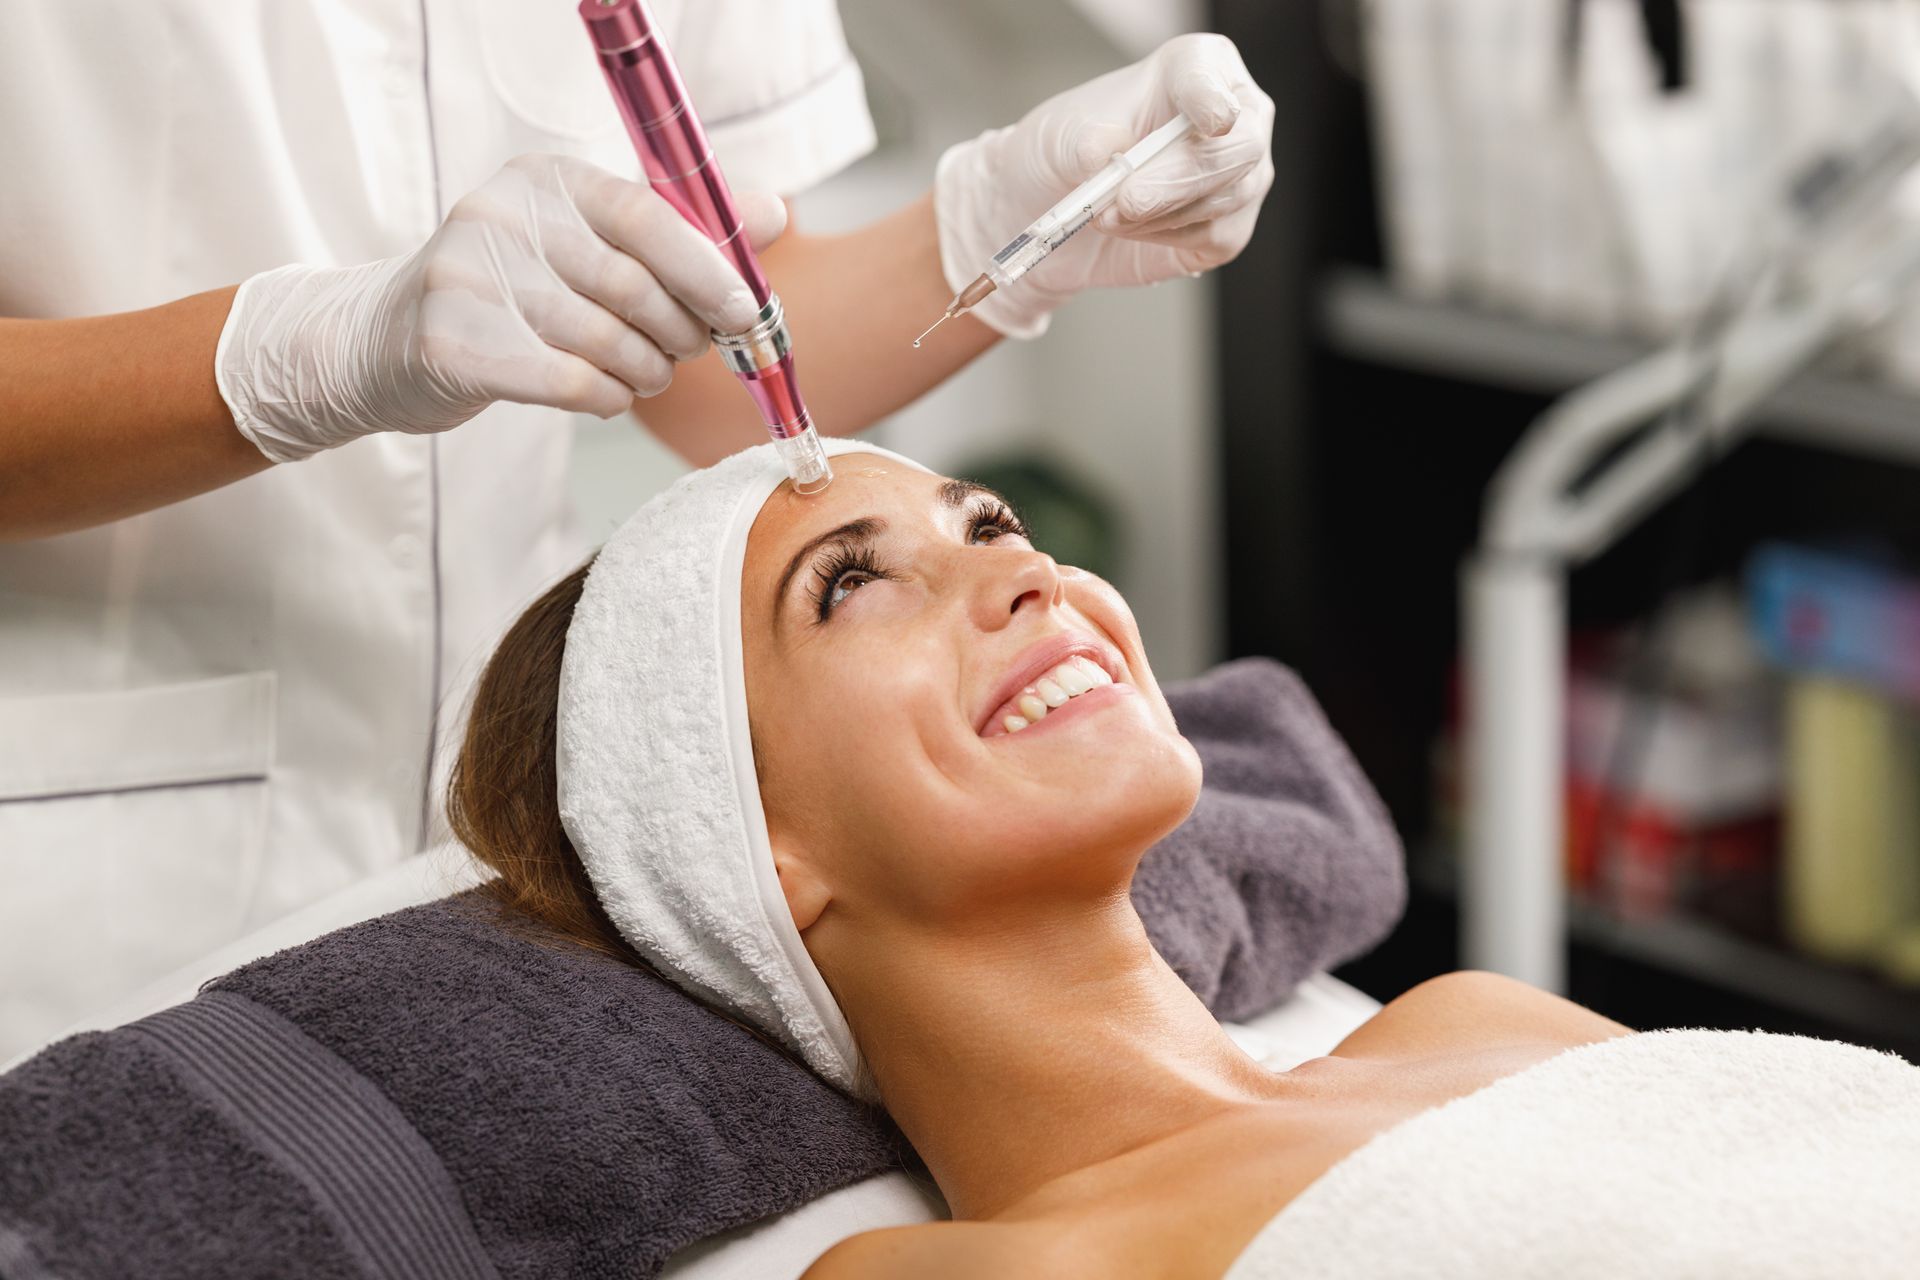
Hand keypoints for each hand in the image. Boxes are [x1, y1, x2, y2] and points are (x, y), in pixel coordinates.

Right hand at [216, 153, 785, 461]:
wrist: (383, 342)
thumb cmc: (509, 295)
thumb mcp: (582, 241)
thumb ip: (675, 227)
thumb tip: (772, 213)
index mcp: (545, 178)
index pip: (646, 215)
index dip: (708, 267)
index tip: (748, 309)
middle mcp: (503, 215)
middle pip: (633, 286)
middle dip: (681, 331)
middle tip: (690, 351)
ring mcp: (471, 279)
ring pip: (607, 341)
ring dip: (646, 372)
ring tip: (645, 375)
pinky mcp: (453, 344)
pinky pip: (570, 383)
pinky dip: (606, 399)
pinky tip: (605, 397)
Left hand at [933, 33, 1274, 339]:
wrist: (1057, 204)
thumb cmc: (1070, 149)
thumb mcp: (1062, 133)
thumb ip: (1087, 140)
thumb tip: (1106, 154)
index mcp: (1199, 66)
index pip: (1213, 79)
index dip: (1212, 99)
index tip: (1211, 121)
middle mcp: (1236, 115)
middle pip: (1240, 148)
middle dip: (1178, 180)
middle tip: (1127, 201)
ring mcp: (1241, 173)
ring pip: (1226, 199)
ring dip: (1158, 215)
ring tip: (1106, 215)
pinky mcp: (1230, 226)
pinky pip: (1214, 236)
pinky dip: (1163, 238)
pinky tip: (1130, 229)